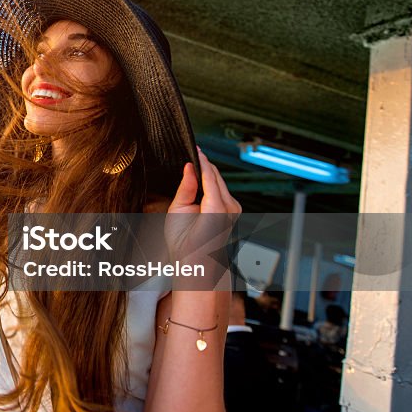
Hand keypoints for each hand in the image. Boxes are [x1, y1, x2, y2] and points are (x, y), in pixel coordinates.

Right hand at [164, 148, 241, 282]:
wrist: (197, 263)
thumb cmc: (185, 243)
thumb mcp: (178, 212)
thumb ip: (185, 187)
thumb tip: (189, 168)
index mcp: (216, 208)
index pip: (209, 175)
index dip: (201, 160)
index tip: (194, 148)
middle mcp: (230, 207)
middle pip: (216, 176)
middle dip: (204, 164)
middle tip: (192, 152)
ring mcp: (234, 209)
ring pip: (220, 181)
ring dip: (208, 172)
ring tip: (194, 163)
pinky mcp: (233, 210)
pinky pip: (222, 189)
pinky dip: (212, 181)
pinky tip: (201, 178)